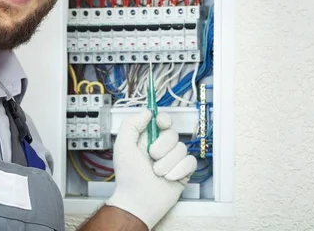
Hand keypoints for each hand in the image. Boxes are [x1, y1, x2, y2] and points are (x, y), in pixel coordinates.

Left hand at [106, 110, 196, 229]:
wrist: (139, 200)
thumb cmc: (128, 176)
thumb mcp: (123, 145)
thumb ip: (131, 124)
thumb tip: (147, 112)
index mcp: (147, 138)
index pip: (162, 120)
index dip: (164, 120)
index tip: (161, 124)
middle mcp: (161, 146)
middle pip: (173, 134)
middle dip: (162, 147)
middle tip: (151, 157)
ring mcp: (173, 158)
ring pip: (181, 149)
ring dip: (167, 163)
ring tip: (157, 172)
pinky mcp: (183, 170)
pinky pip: (190, 162)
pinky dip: (178, 170)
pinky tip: (169, 177)